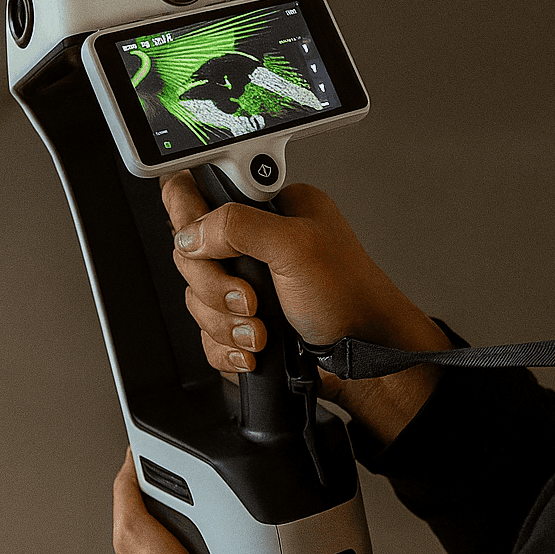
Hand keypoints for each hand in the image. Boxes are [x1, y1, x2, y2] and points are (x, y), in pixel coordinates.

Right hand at [160, 172, 446, 443]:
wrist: (364, 357)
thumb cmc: (350, 296)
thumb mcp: (296, 246)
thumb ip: (238, 227)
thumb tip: (190, 233)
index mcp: (273, 208)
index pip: (204, 196)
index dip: (193, 223)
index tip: (206, 249)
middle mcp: (257, 242)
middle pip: (192, 258)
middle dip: (216, 289)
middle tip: (250, 300)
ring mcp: (249, 283)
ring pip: (197, 300)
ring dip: (225, 324)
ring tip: (261, 331)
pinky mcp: (245, 319)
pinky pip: (208, 333)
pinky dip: (226, 347)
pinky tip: (253, 349)